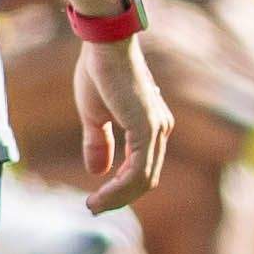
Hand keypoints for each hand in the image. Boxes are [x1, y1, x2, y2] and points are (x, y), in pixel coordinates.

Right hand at [73, 30, 173, 212]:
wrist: (104, 46)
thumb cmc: (100, 73)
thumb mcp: (95, 115)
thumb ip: (99, 142)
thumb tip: (98, 171)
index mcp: (151, 127)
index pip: (142, 169)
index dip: (120, 189)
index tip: (95, 199)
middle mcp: (160, 130)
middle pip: (146, 179)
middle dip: (119, 198)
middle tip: (94, 207)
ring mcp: (157, 130)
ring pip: (143, 179)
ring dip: (117, 198)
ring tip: (93, 205)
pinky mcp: (147, 129)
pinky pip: (137, 170)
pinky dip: (119, 188)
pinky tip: (100, 194)